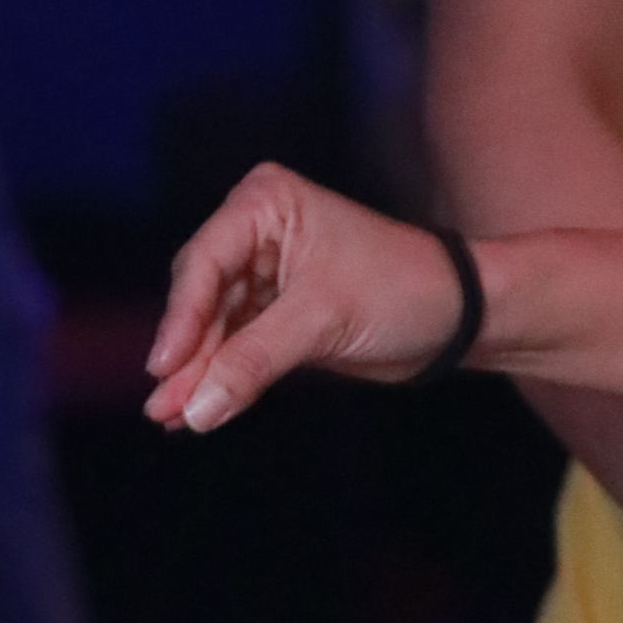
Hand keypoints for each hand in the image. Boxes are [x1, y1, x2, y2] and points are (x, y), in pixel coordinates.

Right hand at [144, 161, 465, 427]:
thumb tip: (194, 409)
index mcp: (265, 204)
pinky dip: (220, 376)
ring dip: (197, 373)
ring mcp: (265, 272)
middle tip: (162, 405)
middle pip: (201, 297)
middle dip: (187, 354)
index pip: (204, 262)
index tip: (163, 367)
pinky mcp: (278, 311)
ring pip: (214, 327)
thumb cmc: (401, 289)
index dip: (181, 318)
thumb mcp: (321, 321)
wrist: (460, 315)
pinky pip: (236, 345)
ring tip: (168, 418)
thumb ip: (252, 362)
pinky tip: (192, 411)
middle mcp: (258, 230)